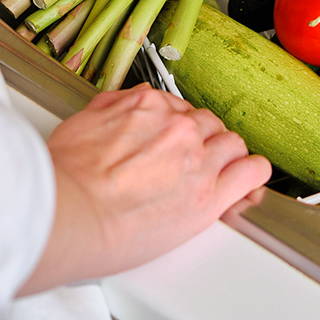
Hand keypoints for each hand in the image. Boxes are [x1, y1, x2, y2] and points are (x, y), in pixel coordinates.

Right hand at [18, 84, 271, 293]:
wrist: (69, 214)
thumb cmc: (65, 179)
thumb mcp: (80, 123)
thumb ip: (110, 110)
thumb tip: (124, 105)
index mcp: (148, 106)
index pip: (179, 109)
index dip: (178, 130)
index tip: (173, 143)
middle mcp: (178, 127)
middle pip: (207, 126)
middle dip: (201, 142)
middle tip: (189, 162)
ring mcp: (197, 160)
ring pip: (232, 145)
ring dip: (227, 157)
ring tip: (218, 174)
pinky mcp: (210, 196)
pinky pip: (251, 173)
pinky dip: (254, 175)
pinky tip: (250, 181)